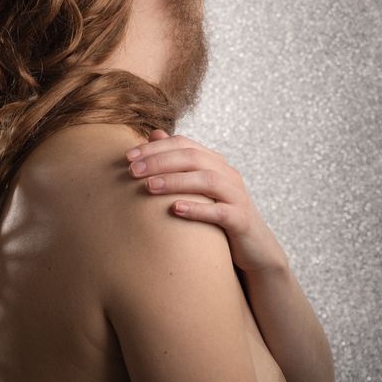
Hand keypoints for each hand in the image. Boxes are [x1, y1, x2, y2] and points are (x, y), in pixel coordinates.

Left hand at [125, 129, 288, 273]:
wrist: (253, 246)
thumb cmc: (217, 213)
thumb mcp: (196, 186)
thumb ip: (178, 160)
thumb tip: (154, 135)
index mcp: (214, 162)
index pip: (183, 144)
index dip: (155, 147)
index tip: (128, 157)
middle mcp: (227, 174)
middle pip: (193, 158)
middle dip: (160, 161)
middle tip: (133, 171)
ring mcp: (237, 196)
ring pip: (207, 180)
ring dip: (176, 181)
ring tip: (149, 187)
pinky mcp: (241, 220)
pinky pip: (220, 212)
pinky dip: (198, 209)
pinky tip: (176, 210)